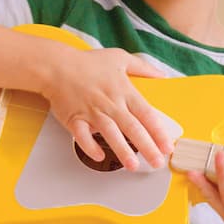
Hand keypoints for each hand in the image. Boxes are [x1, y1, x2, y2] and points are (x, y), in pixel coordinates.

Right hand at [41, 46, 173, 170]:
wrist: (56, 66)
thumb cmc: (87, 63)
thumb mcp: (120, 58)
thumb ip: (143, 67)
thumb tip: (162, 76)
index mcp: (124, 91)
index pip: (147, 114)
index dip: (158, 132)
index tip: (167, 146)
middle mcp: (111, 104)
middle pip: (133, 128)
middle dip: (147, 147)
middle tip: (157, 163)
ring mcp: (92, 112)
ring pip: (111, 134)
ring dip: (122, 150)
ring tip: (133, 165)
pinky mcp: (74, 119)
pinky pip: (83, 137)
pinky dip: (90, 147)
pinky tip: (99, 157)